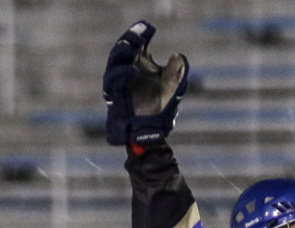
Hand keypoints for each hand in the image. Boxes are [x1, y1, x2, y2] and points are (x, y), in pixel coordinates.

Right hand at [103, 20, 188, 146]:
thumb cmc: (159, 109)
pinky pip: (114, 80)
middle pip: (124, 47)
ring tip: (133, 46)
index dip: (141, 32)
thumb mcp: (172, 89)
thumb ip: (176, 73)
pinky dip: (123, 74)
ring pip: (114, 60)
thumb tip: (180, 56)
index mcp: (140, 63)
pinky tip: (134, 71)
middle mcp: (127, 68)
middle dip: (130, 38)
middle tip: (139, 34)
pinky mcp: (114, 94)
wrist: (150, 132)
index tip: (150, 28)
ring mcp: (119, 81)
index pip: (138, 42)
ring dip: (123, 52)